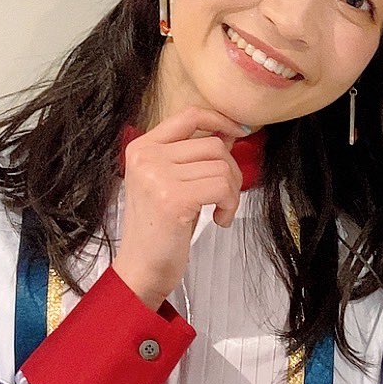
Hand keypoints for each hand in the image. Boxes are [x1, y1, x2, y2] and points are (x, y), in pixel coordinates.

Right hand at [110, 106, 247, 310]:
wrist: (142, 268)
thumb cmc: (161, 228)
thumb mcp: (172, 182)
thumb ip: (194, 156)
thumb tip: (230, 132)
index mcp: (143, 147)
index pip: (190, 115)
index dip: (221, 120)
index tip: (240, 132)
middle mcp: (146, 156)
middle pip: (213, 144)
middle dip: (231, 170)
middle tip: (225, 196)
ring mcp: (157, 176)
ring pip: (222, 166)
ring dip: (232, 192)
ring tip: (220, 210)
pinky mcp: (173, 198)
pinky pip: (223, 187)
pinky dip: (230, 204)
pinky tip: (219, 219)